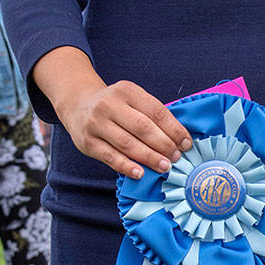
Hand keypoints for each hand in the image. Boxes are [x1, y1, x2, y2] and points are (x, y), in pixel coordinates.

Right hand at [58, 77, 192, 178]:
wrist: (78, 104)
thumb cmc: (115, 105)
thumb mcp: (132, 99)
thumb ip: (151, 114)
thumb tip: (179, 139)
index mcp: (127, 91)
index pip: (156, 111)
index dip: (174, 129)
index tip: (186, 143)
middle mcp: (109, 105)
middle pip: (143, 128)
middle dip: (164, 144)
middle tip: (176, 157)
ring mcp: (96, 124)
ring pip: (127, 143)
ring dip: (149, 157)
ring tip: (165, 167)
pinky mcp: (88, 142)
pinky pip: (110, 157)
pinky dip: (127, 166)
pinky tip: (140, 173)